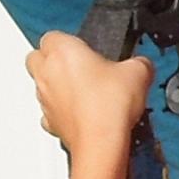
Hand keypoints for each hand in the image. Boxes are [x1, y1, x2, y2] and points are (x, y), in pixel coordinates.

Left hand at [27, 30, 152, 164]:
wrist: (102, 143)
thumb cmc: (109, 105)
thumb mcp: (138, 72)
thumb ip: (139, 62)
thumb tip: (141, 65)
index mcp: (62, 50)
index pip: (52, 35)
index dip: (69, 41)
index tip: (86, 49)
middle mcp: (46, 73)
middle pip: (36, 58)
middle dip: (52, 60)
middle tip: (77, 66)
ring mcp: (45, 99)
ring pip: (41, 86)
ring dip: (57, 86)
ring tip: (84, 92)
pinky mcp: (50, 123)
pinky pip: (50, 112)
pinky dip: (62, 112)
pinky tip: (83, 115)